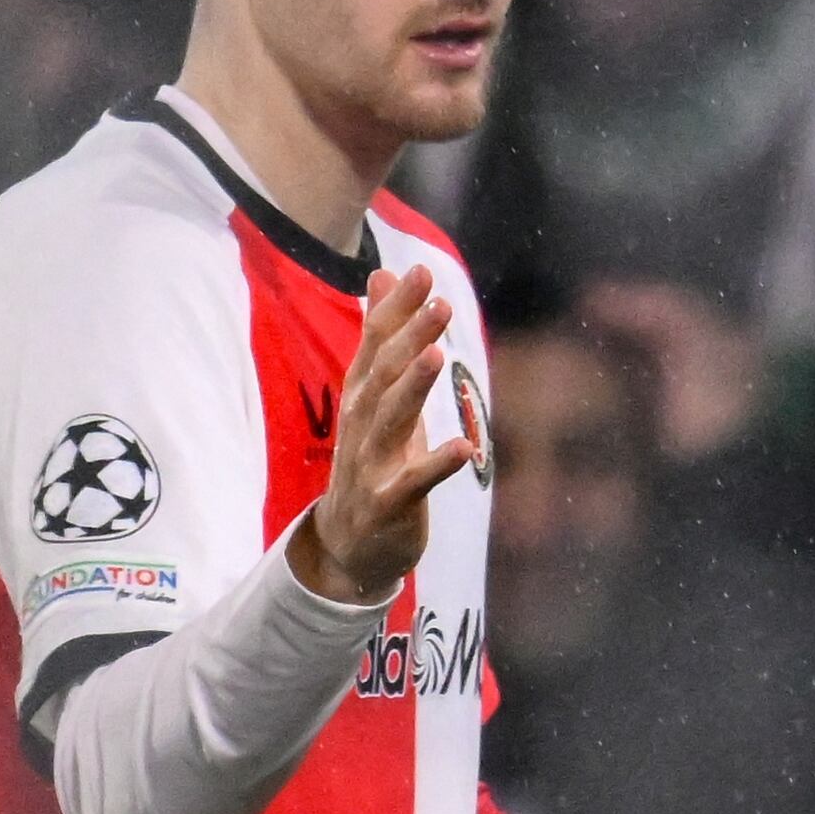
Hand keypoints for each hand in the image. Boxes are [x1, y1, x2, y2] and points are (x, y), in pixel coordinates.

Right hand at [289, 263, 483, 603]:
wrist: (349, 542)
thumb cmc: (371, 460)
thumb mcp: (376, 396)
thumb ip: (382, 338)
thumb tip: (381, 276)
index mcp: (362, 397)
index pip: (375, 345)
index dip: (395, 310)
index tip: (418, 271)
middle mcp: (360, 424)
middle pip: (384, 375)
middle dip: (408, 337)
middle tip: (438, 302)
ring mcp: (371, 464)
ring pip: (390, 421)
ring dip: (412, 388)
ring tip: (435, 356)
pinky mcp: (389, 503)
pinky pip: (413, 482)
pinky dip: (437, 464)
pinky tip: (465, 447)